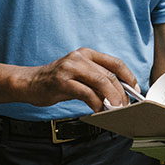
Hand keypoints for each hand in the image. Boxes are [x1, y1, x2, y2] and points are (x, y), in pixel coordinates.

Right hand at [16, 47, 136, 112]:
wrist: (29, 82)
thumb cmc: (58, 81)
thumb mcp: (79, 74)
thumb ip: (97, 79)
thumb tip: (120, 93)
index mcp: (87, 53)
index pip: (115, 63)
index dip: (129, 77)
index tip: (135, 90)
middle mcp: (79, 57)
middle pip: (109, 75)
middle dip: (121, 93)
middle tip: (125, 106)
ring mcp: (70, 68)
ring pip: (101, 83)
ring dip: (112, 98)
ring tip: (115, 109)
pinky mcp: (62, 82)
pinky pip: (86, 93)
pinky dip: (97, 103)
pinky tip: (99, 111)